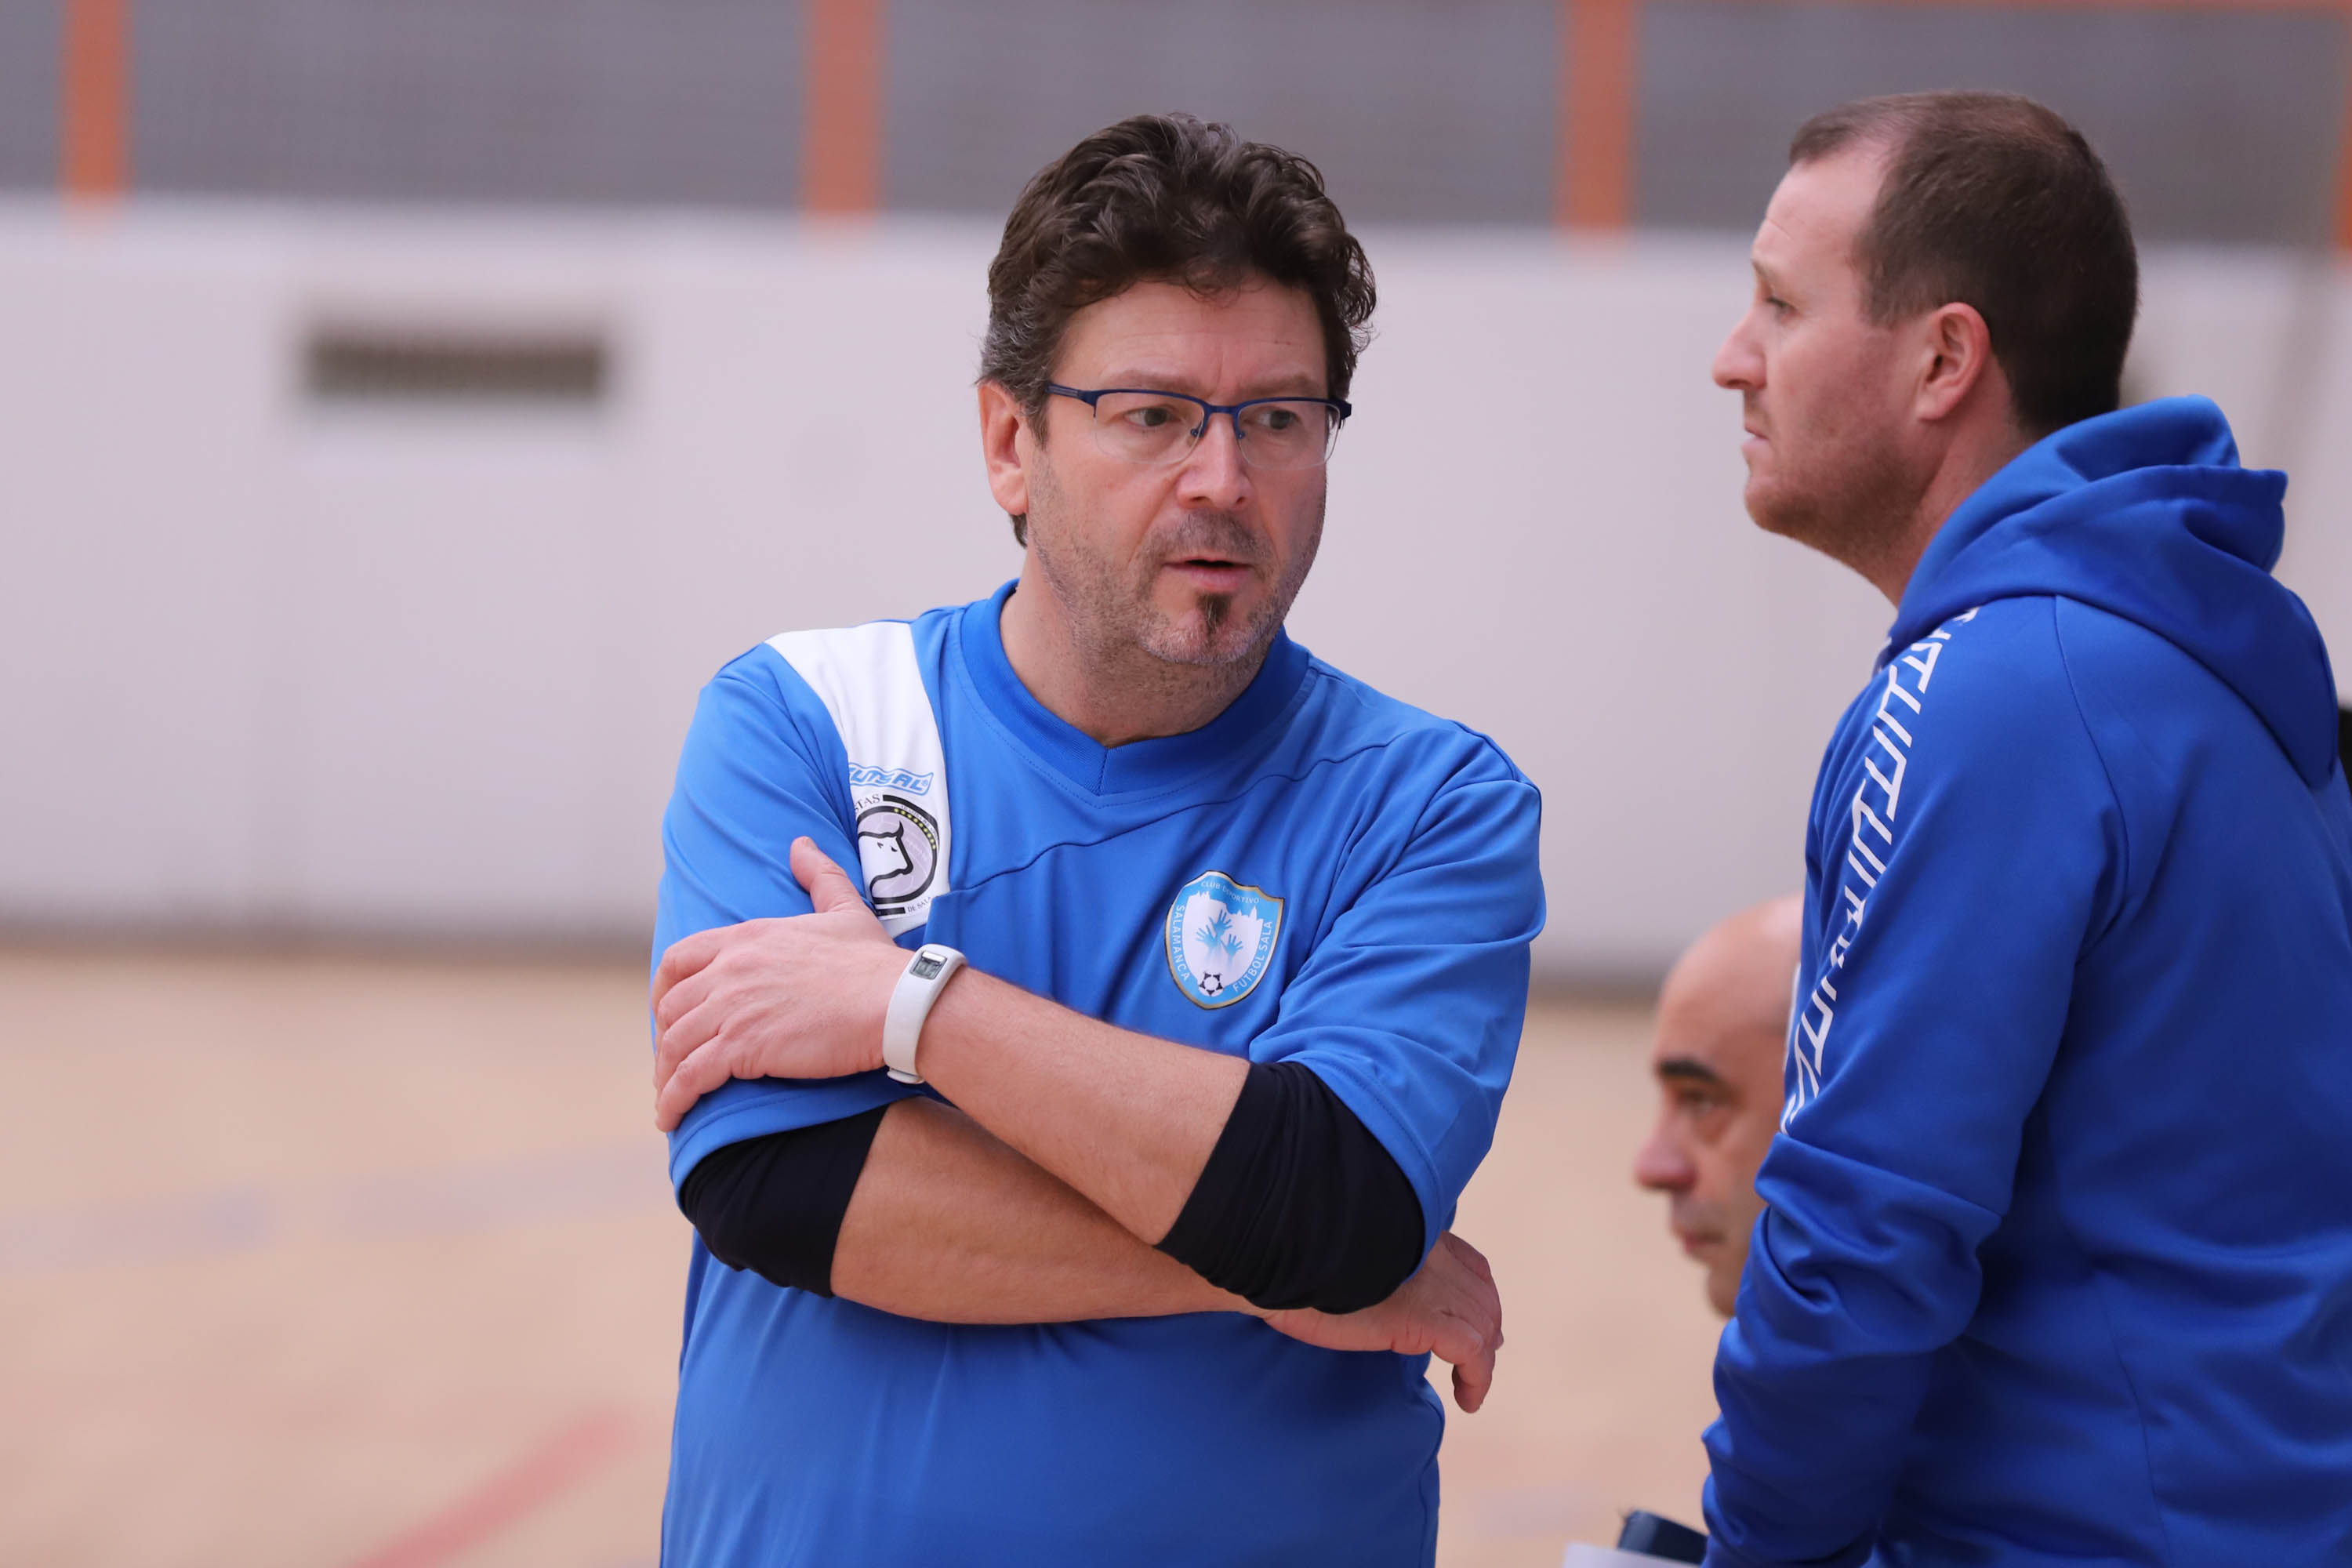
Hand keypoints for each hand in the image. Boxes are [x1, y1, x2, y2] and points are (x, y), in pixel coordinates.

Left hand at [651, 837, 909, 1131]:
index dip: (664, 989)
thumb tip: (800, 845)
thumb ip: (818, 875)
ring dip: (665, 1075)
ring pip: (674, 1045)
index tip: (668, 1012)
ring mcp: (733, 1008)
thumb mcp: (844, 909)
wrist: (896, 1001)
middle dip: (664, 1036)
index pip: (679, 959)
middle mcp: (730, 970)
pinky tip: (670, 1117)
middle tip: (672, 1060)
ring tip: (669, 1097)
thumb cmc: (875, 962)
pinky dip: (673, 1100)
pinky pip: (690, 1078)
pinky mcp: (742, 1047)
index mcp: (747, 938)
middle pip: (671, 1006)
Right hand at [1259, 1232, 1502, 1411]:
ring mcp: (1430, 1283)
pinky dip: (1477, 1378)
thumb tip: (1365, 1279)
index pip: (1469, 1262)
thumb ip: (1370, 1258)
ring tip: (1470, 1387)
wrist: (1277, 1252)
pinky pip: (1470, 1351)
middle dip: (1488, 1327)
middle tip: (1480, 1357)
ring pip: (1481, 1323)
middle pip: (1482, 1294)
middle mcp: (1431, 1251)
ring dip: (1482, 1359)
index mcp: (1415, 1230)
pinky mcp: (1421, 1316)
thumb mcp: (1342, 1247)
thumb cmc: (1293, 1251)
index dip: (1478, 1293)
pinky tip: (1467, 1399)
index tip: (1474, 1318)